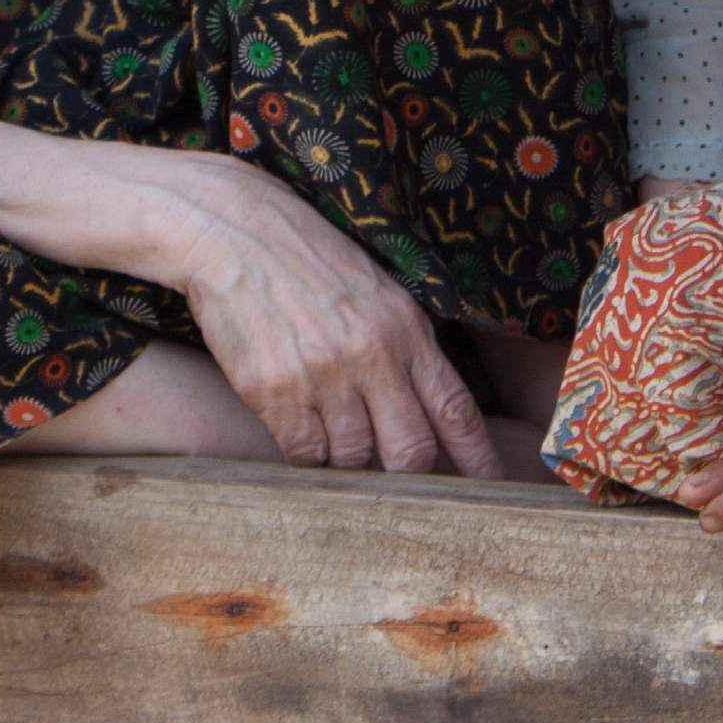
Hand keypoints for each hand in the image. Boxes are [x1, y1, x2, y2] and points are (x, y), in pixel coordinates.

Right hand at [153, 151, 492, 475]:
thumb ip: (408, 348)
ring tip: (330, 424)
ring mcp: (322, 378)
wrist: (232, 232)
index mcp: (406, 330)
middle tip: (395, 477)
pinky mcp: (273, 393)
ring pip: (353, 459)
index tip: (490, 489)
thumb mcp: (378, 292)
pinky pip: (303, 454)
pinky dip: (305, 451)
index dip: (477, 460)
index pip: (456, 410)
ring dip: (346, 458)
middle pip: (411, 455)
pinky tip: (297, 421)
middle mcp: (371, 357)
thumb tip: (434, 413)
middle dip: (407, 476)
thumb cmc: (308, 260)